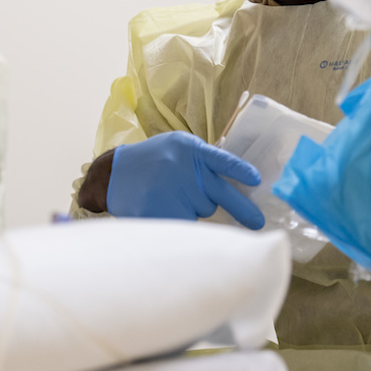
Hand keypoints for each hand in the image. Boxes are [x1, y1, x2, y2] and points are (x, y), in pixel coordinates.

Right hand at [106, 133, 264, 228]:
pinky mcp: (162, 213)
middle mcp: (183, 169)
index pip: (223, 160)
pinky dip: (182, 219)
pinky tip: (167, 208)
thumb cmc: (151, 160)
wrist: (113, 175)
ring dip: (197, 207)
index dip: (241, 172)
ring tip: (174, 196)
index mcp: (189, 149)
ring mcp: (172, 192)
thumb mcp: (176, 147)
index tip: (257, 182)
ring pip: (204, 210)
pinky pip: (187, 223)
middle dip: (242, 209)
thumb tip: (237, 181)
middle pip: (221, 194)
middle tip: (257, 221)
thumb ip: (202, 158)